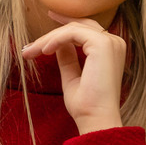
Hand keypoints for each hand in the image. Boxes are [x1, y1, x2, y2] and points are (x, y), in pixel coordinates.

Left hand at [20, 11, 125, 133]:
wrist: (96, 119)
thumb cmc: (86, 105)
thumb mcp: (72, 76)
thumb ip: (68, 58)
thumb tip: (58, 44)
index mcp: (111, 50)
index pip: (86, 30)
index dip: (65, 25)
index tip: (46, 26)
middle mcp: (114, 43)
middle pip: (79, 26)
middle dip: (53, 31)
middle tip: (31, 43)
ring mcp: (110, 42)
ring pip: (73, 28)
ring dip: (49, 38)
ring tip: (31, 52)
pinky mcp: (102, 44)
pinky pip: (72, 33)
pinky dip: (55, 40)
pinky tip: (44, 51)